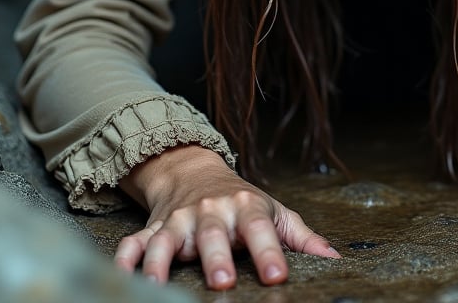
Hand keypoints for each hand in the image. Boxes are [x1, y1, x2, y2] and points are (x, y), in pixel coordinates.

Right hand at [113, 145, 339, 288]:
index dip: (270, 251)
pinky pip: (134, 243)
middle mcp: (211, 211)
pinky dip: (125, 259)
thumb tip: (334, 259)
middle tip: (222, 282)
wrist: (195, 171)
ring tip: (159, 286)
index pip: (260, 228)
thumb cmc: (241, 201)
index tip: (278, 275)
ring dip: (163, 262)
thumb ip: (301, 237)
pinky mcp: (153, 228)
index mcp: (245, 206)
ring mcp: (178, 220)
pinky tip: (123, 275)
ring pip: (168, 239)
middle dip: (216, 257)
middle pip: (213, 234)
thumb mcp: (274, 211)